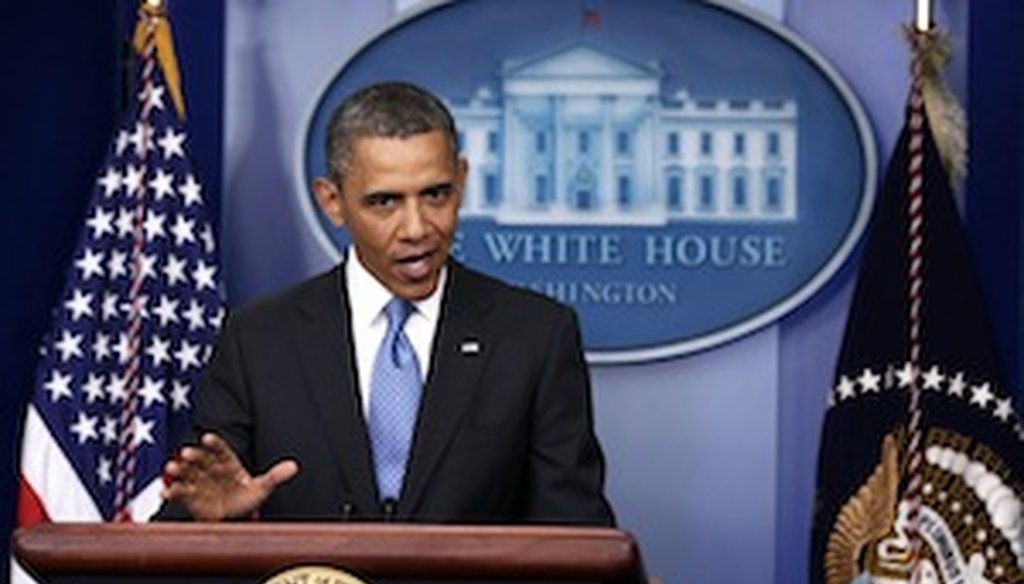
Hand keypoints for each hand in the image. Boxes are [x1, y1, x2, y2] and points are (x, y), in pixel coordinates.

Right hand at [161, 433, 298, 520]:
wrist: (233, 516)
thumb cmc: (247, 497)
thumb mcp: (262, 488)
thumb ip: (275, 477)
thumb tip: (294, 466)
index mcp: (227, 462)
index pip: (221, 450)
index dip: (214, 444)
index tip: (207, 438)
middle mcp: (210, 468)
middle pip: (201, 459)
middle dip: (193, 456)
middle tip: (185, 453)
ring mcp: (198, 481)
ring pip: (186, 473)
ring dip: (178, 470)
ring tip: (171, 468)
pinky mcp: (189, 497)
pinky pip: (179, 492)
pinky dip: (171, 490)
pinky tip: (165, 490)